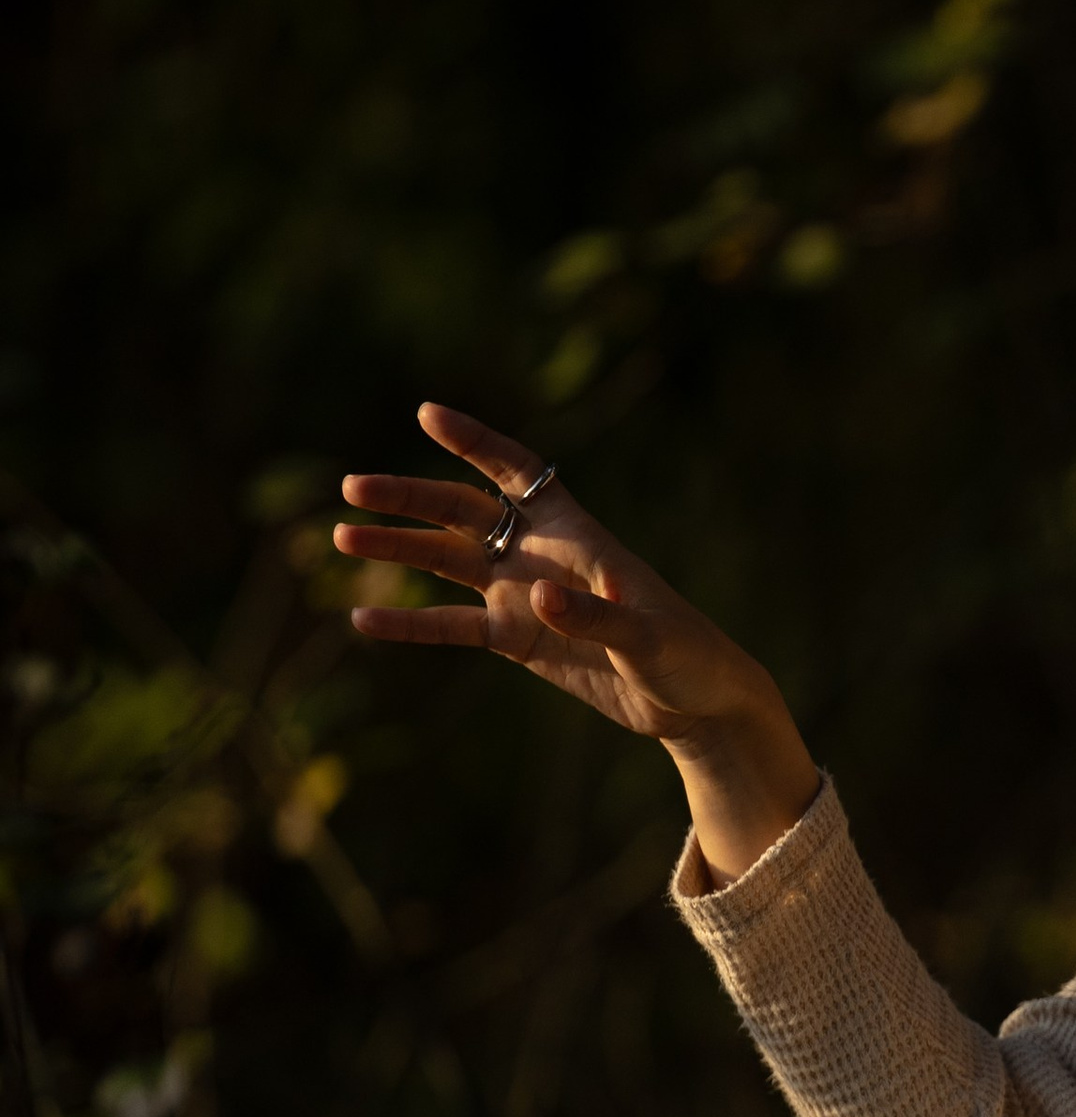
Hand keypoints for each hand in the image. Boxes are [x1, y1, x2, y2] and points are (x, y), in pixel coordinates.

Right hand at [336, 403, 820, 879]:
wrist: (694, 702)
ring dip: (397, 549)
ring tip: (339, 537)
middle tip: (353, 487)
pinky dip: (409, 624)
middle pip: (463, 512)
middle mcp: (539, 553)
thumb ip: (594, 614)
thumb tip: (536, 595)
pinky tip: (362, 621)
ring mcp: (521, 594)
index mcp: (574, 533)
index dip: (474, 442)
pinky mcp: (516, 638)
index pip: (516, 472)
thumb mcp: (644, 634)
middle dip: (409, 497)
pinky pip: (452, 625)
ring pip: (447, 561)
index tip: (426, 414)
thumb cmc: (684, 652)